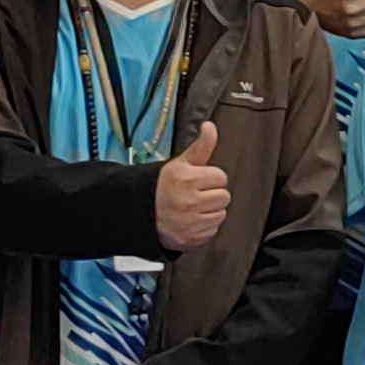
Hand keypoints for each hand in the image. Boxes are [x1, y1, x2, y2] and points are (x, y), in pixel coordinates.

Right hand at [152, 120, 228, 251]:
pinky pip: (213, 230)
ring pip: (221, 214)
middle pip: (224, 196)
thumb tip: (210, 127)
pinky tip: (192, 219)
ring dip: (210, 210)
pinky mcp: (192, 237)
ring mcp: (190, 222)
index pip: (220, 177)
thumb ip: (201, 146)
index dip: (210, 178)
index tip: (198, 180)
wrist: (141, 213)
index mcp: (186, 180)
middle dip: (212, 194)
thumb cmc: (162, 187)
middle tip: (195, 194)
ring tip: (193, 207)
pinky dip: (205, 226)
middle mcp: (189, 201)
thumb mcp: (180, 163)